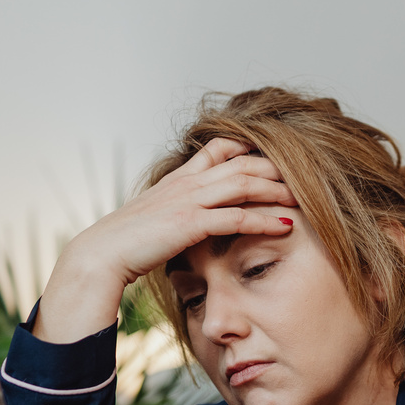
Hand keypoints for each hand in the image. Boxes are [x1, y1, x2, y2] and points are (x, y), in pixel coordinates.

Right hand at [35, 137, 297, 341]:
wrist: (99, 256)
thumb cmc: (127, 244)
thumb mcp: (156, 219)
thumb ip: (178, 212)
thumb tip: (191, 221)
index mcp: (179, 178)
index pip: (219, 147)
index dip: (249, 148)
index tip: (275, 156)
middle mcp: (186, 182)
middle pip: (241, 162)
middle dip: (275, 167)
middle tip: (306, 176)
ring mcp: (188, 200)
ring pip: (243, 183)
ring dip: (277, 189)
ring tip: (304, 197)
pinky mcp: (189, 223)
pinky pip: (235, 216)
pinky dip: (263, 218)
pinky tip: (285, 225)